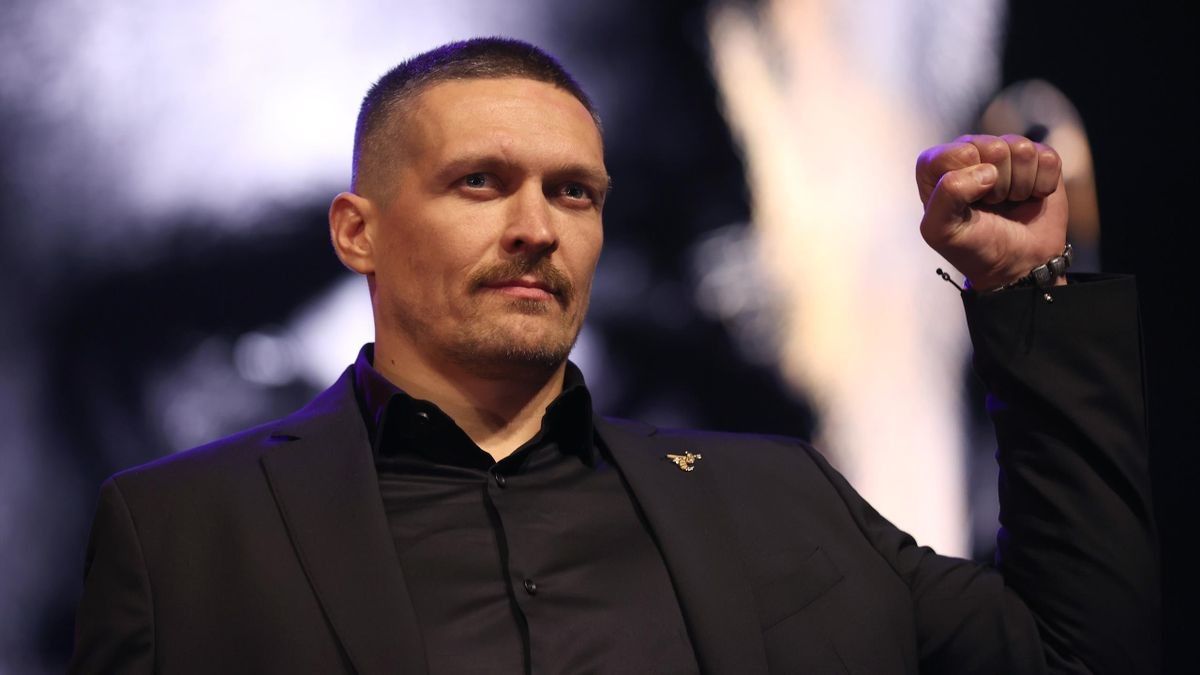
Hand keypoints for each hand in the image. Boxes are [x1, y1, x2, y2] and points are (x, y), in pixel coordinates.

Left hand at [916, 134, 1067, 290]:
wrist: (1016, 265)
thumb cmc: (974, 247)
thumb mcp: (940, 231)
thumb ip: (946, 195)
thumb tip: (987, 171)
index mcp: (938, 166)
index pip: (956, 152)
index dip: (967, 180)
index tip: (968, 204)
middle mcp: (971, 152)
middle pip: (993, 146)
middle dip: (997, 184)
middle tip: (992, 205)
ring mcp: (1007, 153)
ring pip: (1022, 149)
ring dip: (1020, 185)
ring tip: (1009, 201)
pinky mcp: (1039, 159)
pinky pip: (1048, 158)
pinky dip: (1043, 185)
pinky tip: (1031, 197)